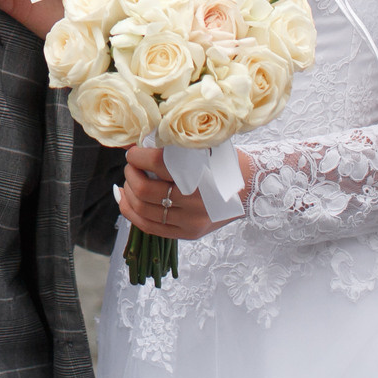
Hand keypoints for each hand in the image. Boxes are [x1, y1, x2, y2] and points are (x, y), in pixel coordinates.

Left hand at [116, 145, 240, 241]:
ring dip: (129, 193)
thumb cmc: (224, 163)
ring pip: (144, 210)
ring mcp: (191, 221)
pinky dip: (131, 213)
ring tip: (129, 181)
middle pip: (146, 190)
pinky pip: (150, 227)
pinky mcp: (189, 233)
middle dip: (131, 174)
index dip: (137, 157)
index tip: (133, 152)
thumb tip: (134, 144)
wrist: (251, 188)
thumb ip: (172, 147)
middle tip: (131, 166)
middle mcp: (195, 202)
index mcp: (200, 174)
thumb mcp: (203, 147)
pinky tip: (125, 200)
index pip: (156, 164)